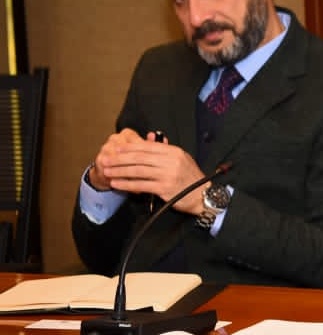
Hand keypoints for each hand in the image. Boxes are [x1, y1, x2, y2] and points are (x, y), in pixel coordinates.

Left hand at [92, 130, 206, 212]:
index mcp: (174, 152)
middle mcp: (171, 161)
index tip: (116, 148)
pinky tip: (117, 183)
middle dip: (120, 159)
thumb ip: (165, 151)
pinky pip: (141, 185)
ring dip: (120, 171)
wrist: (203, 195)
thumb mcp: (182, 159)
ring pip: (138, 171)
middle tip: (106, 159)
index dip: (130, 147)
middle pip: (140, 158)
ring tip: (107, 171)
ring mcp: (168, 175)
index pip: (147, 147)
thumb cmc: (191, 177)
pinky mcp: (165, 188)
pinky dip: (126, 184)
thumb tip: (148, 139)